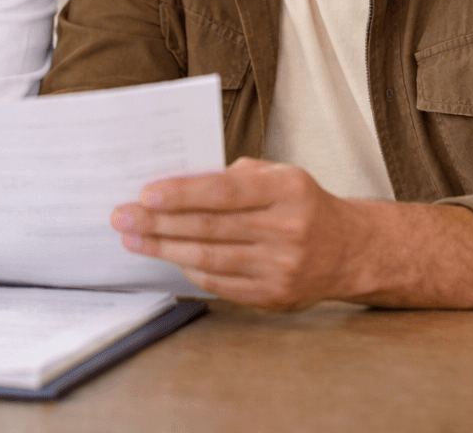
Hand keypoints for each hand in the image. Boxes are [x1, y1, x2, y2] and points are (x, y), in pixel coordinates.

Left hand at [111, 157, 363, 309]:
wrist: (350, 250)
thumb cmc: (300, 204)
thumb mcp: (278, 175)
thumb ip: (232, 177)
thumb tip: (175, 184)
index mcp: (287, 190)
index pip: (223, 191)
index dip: (181, 193)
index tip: (145, 193)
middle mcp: (287, 229)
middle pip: (209, 227)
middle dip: (158, 222)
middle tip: (123, 216)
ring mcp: (282, 267)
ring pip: (209, 258)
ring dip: (163, 248)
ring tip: (133, 238)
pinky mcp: (274, 296)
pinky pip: (219, 283)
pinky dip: (188, 269)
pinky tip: (167, 256)